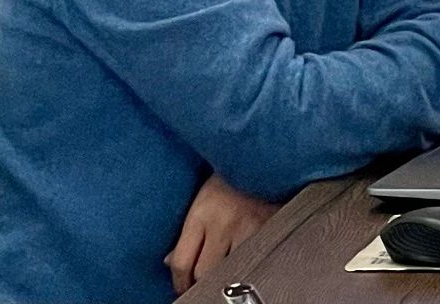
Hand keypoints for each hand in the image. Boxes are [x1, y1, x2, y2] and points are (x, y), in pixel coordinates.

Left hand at [165, 172, 278, 294]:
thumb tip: (170, 262)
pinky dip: (246, 264)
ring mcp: (248, 227)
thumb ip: (188, 230)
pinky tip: (244, 258)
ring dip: (224, 274)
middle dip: (200, 281)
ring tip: (223, 270)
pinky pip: (251, 259)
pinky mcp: (269, 229)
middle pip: (203, 273)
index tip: (182, 286)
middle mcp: (223, 222)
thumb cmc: (231, 174)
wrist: (264, 153)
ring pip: (228, 271)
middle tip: (201, 282)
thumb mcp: (203, 197)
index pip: (181, 263)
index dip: (179, 283)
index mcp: (202, 211)